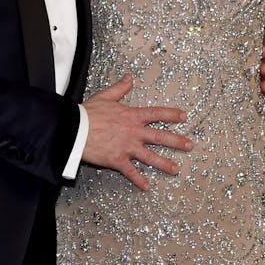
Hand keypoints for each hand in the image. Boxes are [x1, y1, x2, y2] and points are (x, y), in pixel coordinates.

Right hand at [82, 74, 191, 190]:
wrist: (74, 129)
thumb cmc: (88, 113)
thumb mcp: (106, 96)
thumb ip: (120, 88)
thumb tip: (129, 77)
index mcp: (132, 116)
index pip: (157, 114)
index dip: (172, 115)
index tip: (183, 116)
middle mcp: (133, 132)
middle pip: (160, 137)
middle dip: (177, 142)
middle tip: (189, 146)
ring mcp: (127, 147)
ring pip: (151, 157)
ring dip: (165, 164)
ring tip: (176, 170)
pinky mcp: (118, 160)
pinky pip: (131, 172)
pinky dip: (139, 180)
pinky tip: (147, 187)